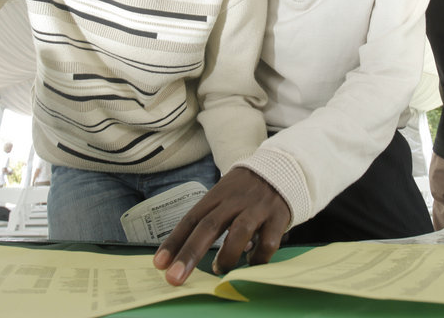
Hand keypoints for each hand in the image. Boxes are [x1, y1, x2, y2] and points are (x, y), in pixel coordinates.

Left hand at [153, 167, 290, 285]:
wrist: (283, 167)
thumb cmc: (247, 188)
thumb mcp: (224, 194)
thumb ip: (211, 218)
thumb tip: (191, 250)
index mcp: (217, 195)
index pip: (191, 218)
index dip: (174, 241)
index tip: (160, 263)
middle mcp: (235, 200)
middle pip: (209, 226)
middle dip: (190, 253)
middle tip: (175, 277)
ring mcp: (257, 208)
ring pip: (238, 233)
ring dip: (226, 256)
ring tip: (218, 270)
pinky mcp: (278, 217)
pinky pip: (268, 242)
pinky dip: (258, 257)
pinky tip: (252, 262)